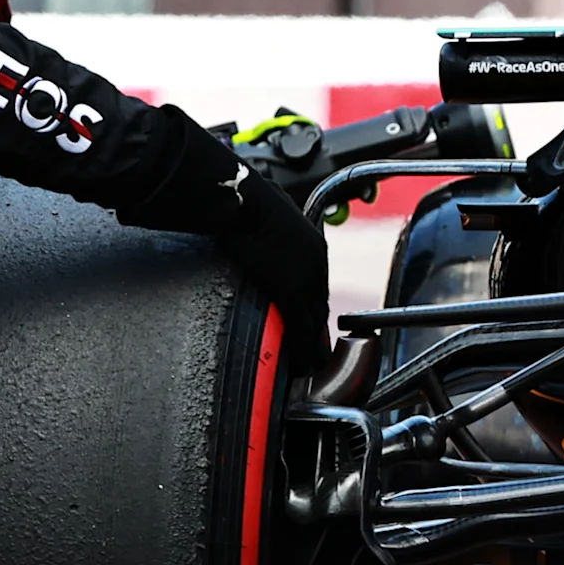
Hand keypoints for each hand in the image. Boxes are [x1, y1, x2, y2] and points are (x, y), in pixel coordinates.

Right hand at [218, 168, 331, 368]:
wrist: (243, 199)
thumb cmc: (246, 202)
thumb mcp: (269, 218)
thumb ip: (269, 235)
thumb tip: (253, 239)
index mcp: (312, 245)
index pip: (318, 285)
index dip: (315, 306)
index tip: (311, 322)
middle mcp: (315, 261)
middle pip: (320, 303)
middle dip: (318, 328)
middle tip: (315, 350)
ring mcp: (304, 276)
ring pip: (315, 319)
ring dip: (314, 344)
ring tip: (312, 365)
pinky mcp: (288, 288)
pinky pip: (300, 326)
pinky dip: (305, 348)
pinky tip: (305, 362)